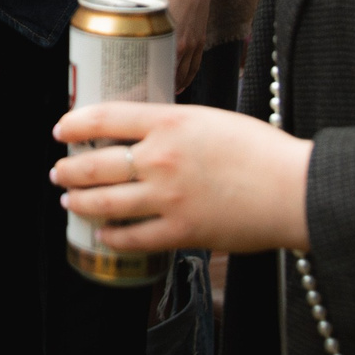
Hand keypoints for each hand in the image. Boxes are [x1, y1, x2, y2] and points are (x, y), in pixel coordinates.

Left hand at [50, 102, 313, 253]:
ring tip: (69, 202)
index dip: (74, 124)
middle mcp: (161, 158)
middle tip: (59, 172)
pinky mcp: (180, 231)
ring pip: (104, 202)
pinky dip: (112, 236)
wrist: (295, 189)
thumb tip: (146, 137)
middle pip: (95, 164)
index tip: (61, 129)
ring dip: (79, 202)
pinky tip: (104, 234)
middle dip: (69, 170)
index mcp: (170, 122)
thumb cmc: (262, 151)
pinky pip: (132, 237)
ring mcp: (167, 197)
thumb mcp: (212, 120)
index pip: (105, 117)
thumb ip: (176, 127)